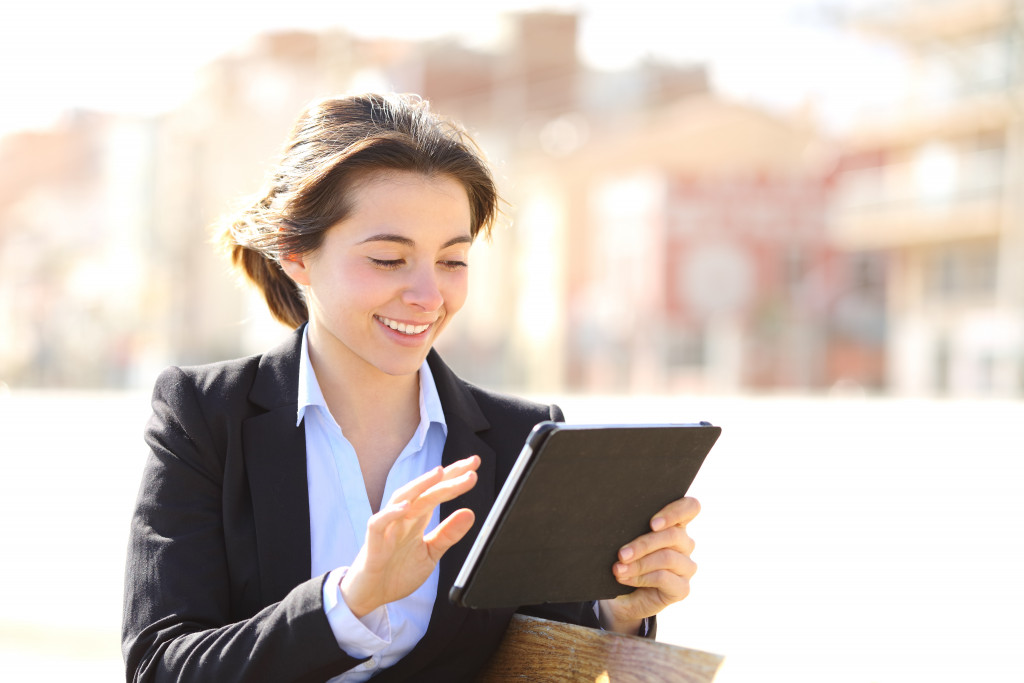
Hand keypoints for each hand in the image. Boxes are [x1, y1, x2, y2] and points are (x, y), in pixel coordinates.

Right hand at [340, 455, 479, 616]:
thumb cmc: (396, 571)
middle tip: (471, 466)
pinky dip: (390, 514)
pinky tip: (405, 506)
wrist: (369, 595)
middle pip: (425, 491)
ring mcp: (388, 528)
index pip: (437, 491)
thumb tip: (470, 513)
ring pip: (402, 499)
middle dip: (447, 476)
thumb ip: (448, 534)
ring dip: (420, 485)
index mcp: (417, 519)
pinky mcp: (373, 543)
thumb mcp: (430, 554)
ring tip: (439, 473)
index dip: (455, 477)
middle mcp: (403, 518)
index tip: (475, 464)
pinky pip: (379, 523)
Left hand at [598, 496, 699, 633]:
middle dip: (643, 544)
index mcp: (675, 524)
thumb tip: (615, 520)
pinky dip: (641, 578)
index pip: (690, 508)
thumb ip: (629, 528)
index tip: (652, 523)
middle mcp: (684, 544)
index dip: (675, 512)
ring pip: (668, 557)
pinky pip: (664, 578)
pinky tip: (625, 578)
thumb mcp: (624, 541)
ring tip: (618, 569)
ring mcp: (685, 567)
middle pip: (673, 535)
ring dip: (639, 563)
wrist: (618, 597)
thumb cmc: (622, 560)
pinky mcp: (682, 588)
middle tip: (621, 554)